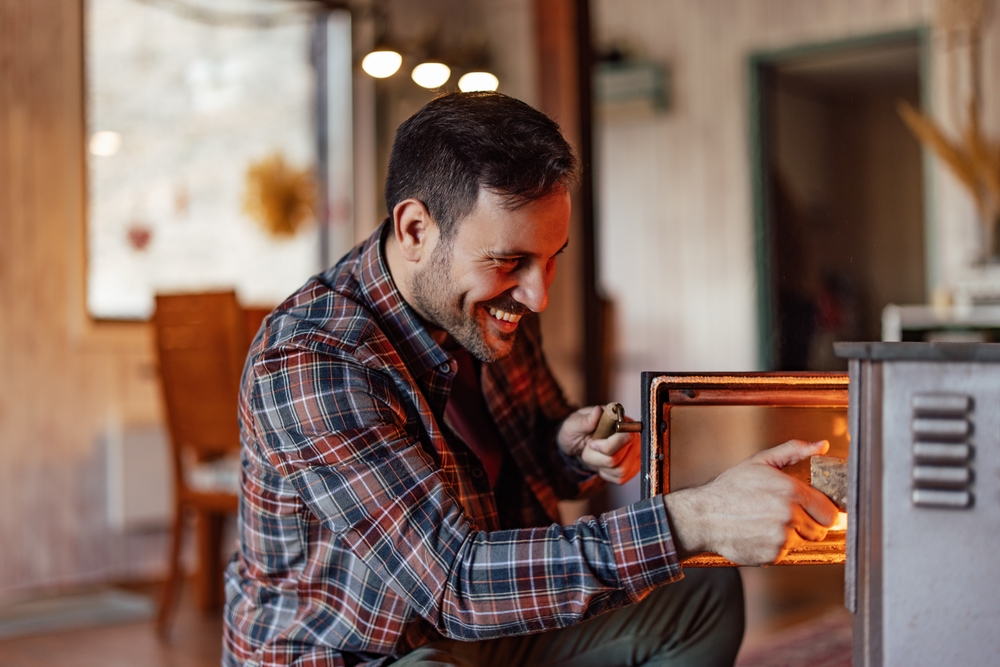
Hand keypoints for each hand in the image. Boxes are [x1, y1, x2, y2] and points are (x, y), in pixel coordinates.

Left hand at [557, 406, 639, 483]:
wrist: (575, 445)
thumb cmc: (576, 430)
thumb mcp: (573, 424)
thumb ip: (585, 420)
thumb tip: (598, 411)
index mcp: (621, 421)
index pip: (626, 438)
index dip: (606, 445)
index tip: (592, 443)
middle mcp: (633, 436)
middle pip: (621, 458)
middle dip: (598, 457)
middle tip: (590, 447)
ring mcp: (634, 453)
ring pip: (621, 470)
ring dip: (600, 465)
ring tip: (595, 454)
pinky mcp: (631, 468)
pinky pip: (620, 478)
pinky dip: (606, 473)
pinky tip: (601, 462)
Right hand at [663, 439, 839, 565]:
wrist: (704, 516)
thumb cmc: (730, 488)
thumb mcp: (760, 462)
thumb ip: (794, 451)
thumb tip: (822, 446)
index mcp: (790, 491)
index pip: (829, 512)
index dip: (822, 512)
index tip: (814, 511)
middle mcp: (789, 515)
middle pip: (819, 530)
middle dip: (807, 524)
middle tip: (785, 516)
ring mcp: (781, 537)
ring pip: (801, 542)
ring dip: (790, 535)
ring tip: (767, 523)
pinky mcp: (772, 555)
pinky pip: (785, 553)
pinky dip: (775, 546)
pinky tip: (759, 534)